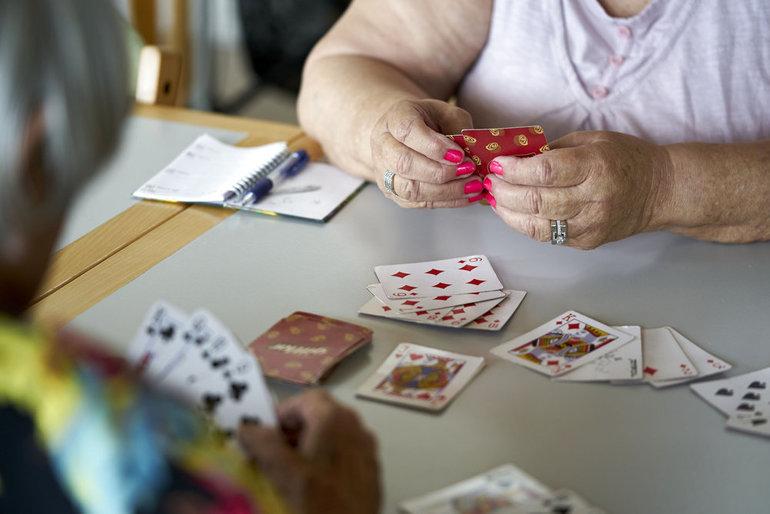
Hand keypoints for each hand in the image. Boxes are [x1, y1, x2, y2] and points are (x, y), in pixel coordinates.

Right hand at [238, 390, 380, 513]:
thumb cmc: (319, 502)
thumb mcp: (284, 474)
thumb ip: (263, 445)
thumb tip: (247, 428)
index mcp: (335, 419)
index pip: (303, 399)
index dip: (280, 413)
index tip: (261, 434)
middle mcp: (355, 427)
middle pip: (318, 415)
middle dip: (291, 431)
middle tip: (270, 455)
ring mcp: (366, 449)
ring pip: (331, 436)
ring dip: (307, 446)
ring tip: (288, 472)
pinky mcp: (370, 470)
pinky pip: (343, 454)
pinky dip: (324, 460)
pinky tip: (312, 484)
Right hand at [370, 98, 485, 207]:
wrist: (402, 136)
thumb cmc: (427, 122)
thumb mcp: (446, 114)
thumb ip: (458, 129)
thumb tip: (472, 154)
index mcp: (394, 119)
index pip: (407, 131)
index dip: (434, 146)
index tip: (459, 154)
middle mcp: (383, 146)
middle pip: (404, 164)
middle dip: (439, 171)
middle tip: (468, 170)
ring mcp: (384, 173)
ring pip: (409, 189)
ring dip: (445, 191)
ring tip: (472, 186)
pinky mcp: (393, 193)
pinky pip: (419, 203)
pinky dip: (446, 201)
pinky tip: (466, 196)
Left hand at [484, 131, 671, 248]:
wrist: (661, 191)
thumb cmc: (625, 159)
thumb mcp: (592, 141)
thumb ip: (553, 150)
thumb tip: (514, 158)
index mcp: (596, 166)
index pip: (545, 172)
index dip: (514, 170)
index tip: (497, 164)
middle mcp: (594, 198)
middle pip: (536, 201)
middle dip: (503, 192)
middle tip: (489, 182)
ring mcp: (591, 225)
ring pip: (537, 225)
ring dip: (507, 212)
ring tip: (494, 198)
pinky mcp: (587, 242)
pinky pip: (547, 236)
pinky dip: (524, 224)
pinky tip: (512, 212)